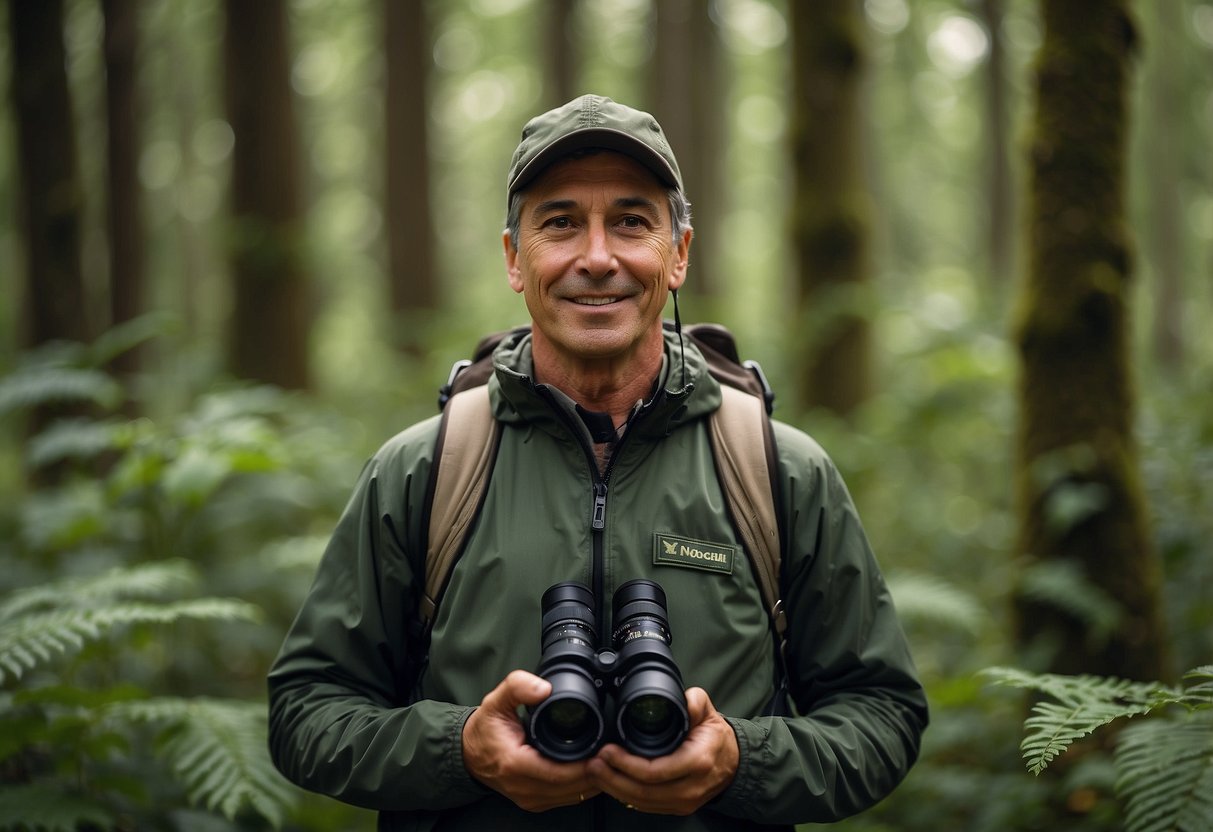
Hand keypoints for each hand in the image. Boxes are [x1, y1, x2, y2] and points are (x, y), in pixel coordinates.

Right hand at [462, 670, 601, 811]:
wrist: (469, 753)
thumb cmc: (484, 730)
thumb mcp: (496, 700)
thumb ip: (518, 686)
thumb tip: (543, 688)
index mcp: (515, 765)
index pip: (558, 772)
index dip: (585, 764)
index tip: (603, 749)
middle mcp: (523, 788)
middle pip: (571, 788)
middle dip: (596, 772)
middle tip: (614, 751)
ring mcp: (529, 798)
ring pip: (573, 796)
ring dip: (593, 781)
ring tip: (608, 759)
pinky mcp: (535, 802)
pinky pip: (567, 798)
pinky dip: (583, 786)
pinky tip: (594, 770)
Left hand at [587, 686, 738, 814]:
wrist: (734, 762)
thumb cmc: (716, 737)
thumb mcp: (708, 711)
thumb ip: (694, 701)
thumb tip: (680, 699)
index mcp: (697, 762)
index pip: (655, 771)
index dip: (626, 764)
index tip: (607, 750)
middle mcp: (691, 787)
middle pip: (643, 791)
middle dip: (613, 778)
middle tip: (593, 763)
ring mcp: (685, 801)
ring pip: (642, 802)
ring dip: (615, 788)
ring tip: (596, 772)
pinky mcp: (679, 808)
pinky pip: (647, 806)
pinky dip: (626, 796)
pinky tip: (612, 783)